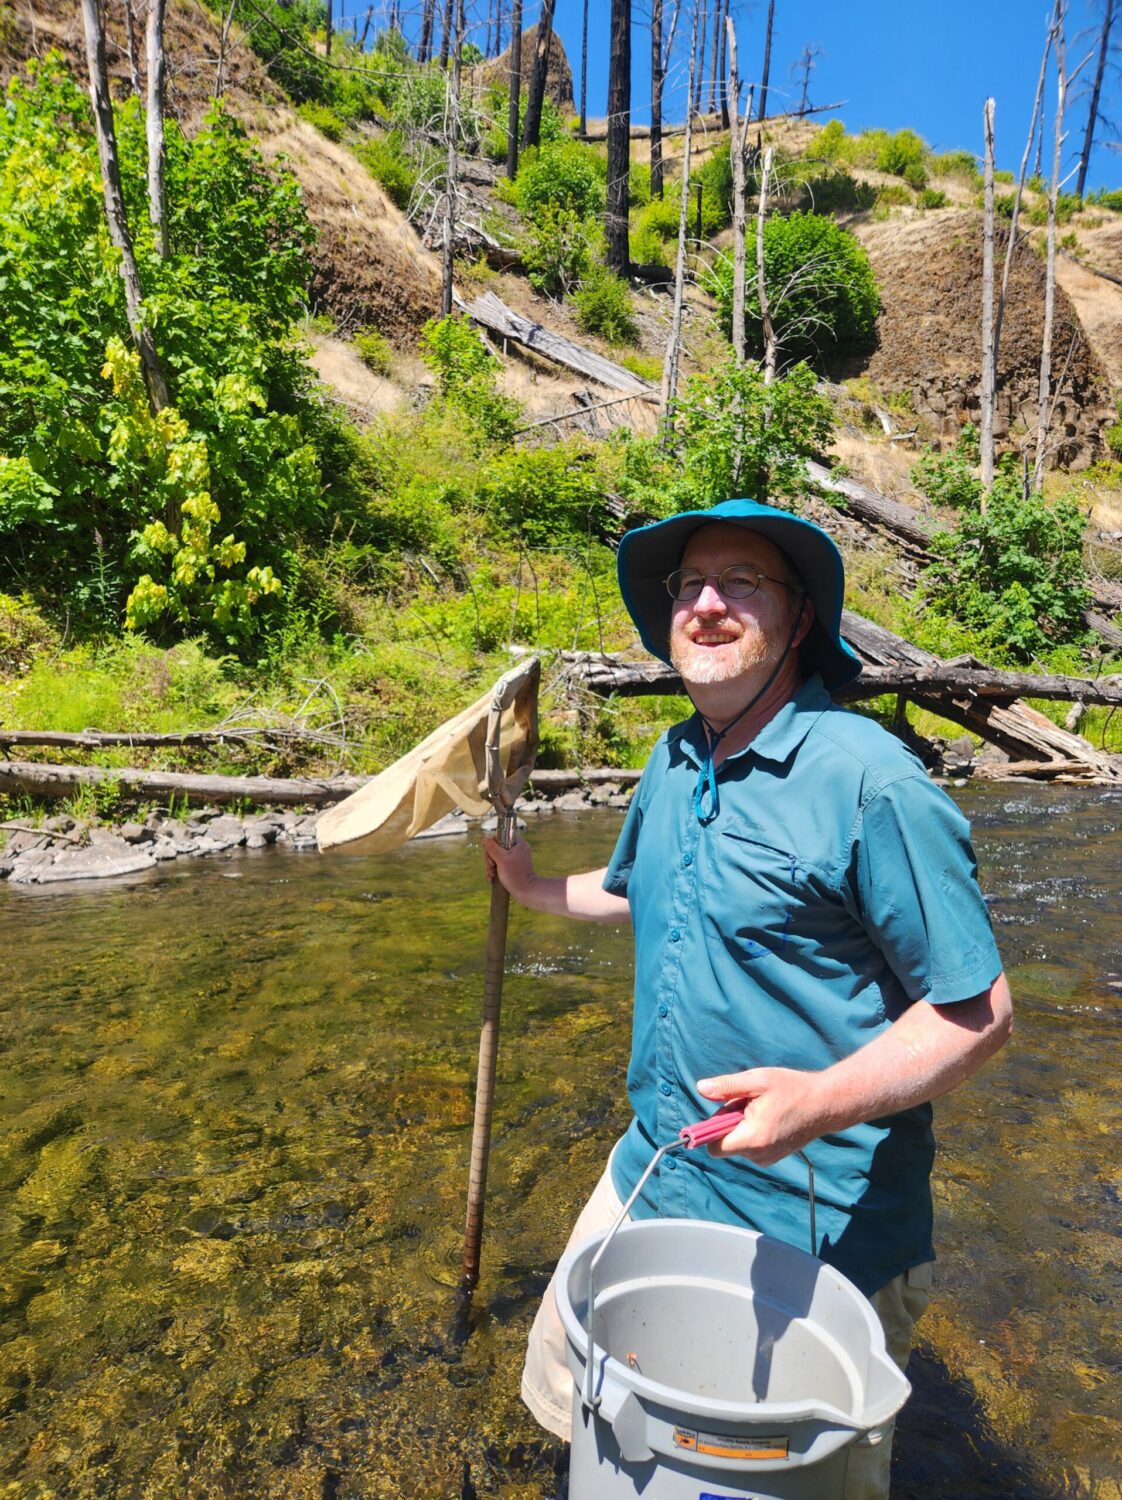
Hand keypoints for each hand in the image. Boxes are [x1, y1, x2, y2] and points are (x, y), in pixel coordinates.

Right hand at [482, 833, 534, 897]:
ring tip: (491, 875)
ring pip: (496, 857)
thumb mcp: (501, 860)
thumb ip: (492, 848)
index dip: (492, 845)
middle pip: (496, 847)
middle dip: (490, 858)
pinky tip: (492, 878)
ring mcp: (515, 858)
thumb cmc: (515, 875)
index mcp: (518, 843)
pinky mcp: (512, 867)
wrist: (526, 892)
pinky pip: (500, 864)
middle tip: (491, 866)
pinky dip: (494, 870)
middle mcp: (517, 849)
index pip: (500, 837)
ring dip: (490, 866)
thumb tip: (484, 838)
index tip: (492, 856)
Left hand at [696, 1067, 825, 1166]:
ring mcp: (767, 1159)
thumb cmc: (792, 1089)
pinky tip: (770, 1116)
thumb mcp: (757, 1080)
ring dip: (742, 1126)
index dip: (711, 1130)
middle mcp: (758, 1155)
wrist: (826, 1103)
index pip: (714, 1148)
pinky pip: (751, 1146)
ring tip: (763, 1108)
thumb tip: (701, 1088)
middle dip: (729, 1122)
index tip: (722, 1111)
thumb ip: (727, 1087)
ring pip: (738, 1144)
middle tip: (748, 1102)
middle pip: (725, 1143)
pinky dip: (753, 1132)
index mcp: (752, 1139)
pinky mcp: (774, 1157)